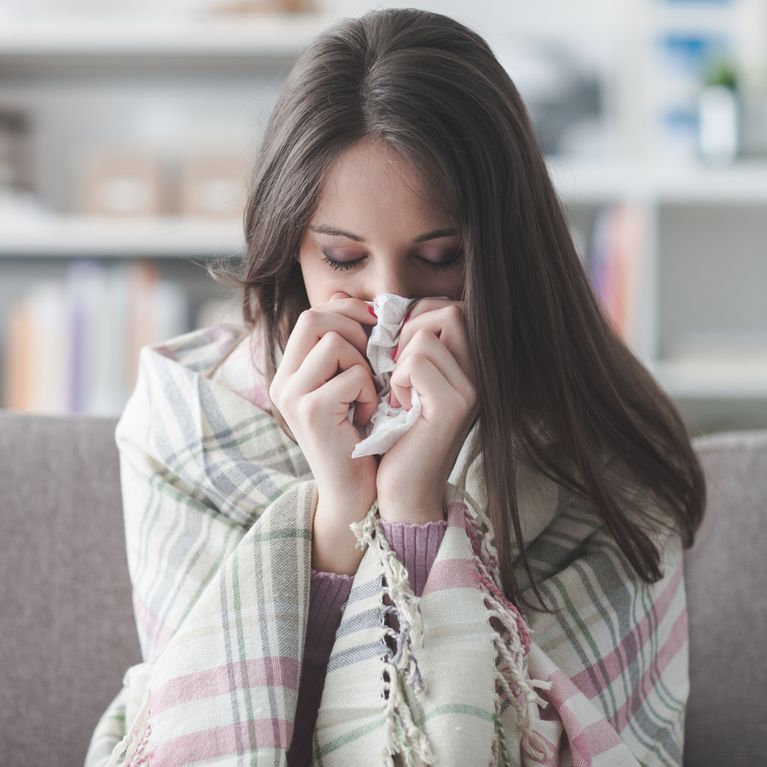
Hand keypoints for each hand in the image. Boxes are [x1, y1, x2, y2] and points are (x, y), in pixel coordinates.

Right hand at [268, 291, 379, 571]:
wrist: (354, 493)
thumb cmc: (360, 437)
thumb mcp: (349, 386)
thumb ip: (346, 348)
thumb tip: (353, 301)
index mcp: (290, 372)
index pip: (312, 314)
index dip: (348, 312)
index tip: (375, 327)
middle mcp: (283, 381)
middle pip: (315, 318)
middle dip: (356, 329)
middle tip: (374, 358)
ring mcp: (292, 396)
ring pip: (336, 342)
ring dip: (364, 365)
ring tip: (367, 395)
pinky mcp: (310, 411)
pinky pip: (352, 375)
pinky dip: (370, 393)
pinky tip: (367, 416)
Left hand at [376, 299, 478, 522]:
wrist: (403, 488)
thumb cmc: (396, 433)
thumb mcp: (403, 381)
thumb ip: (405, 344)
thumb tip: (378, 305)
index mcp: (470, 364)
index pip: (449, 308)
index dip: (416, 318)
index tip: (397, 353)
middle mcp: (480, 373)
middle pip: (447, 311)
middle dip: (408, 331)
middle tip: (395, 369)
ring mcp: (471, 389)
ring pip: (427, 335)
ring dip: (400, 361)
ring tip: (400, 393)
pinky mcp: (453, 405)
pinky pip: (416, 361)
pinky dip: (397, 380)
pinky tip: (400, 406)